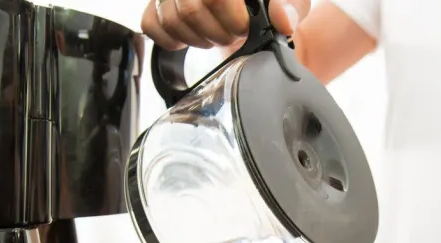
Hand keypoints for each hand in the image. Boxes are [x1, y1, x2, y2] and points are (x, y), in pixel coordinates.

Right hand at [141, 0, 310, 50]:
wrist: (251, 5)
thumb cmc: (267, 0)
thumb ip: (289, 5)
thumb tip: (282, 21)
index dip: (232, 19)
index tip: (244, 27)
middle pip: (190, 9)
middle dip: (218, 33)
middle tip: (233, 33)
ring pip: (171, 19)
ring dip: (198, 39)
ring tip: (216, 35)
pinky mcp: (157, 3)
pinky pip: (151, 24)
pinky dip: (171, 40)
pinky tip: (190, 38)